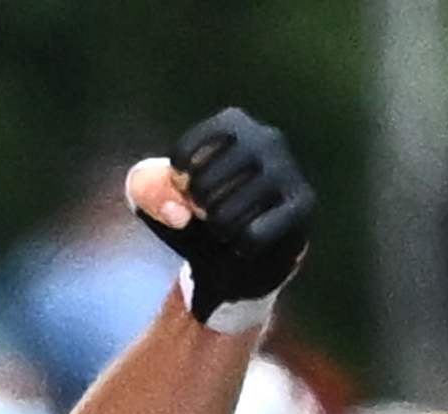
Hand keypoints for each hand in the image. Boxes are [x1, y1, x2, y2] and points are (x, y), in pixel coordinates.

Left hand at [130, 111, 314, 329]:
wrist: (239, 257)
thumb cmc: (198, 214)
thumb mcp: (158, 195)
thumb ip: (144, 187)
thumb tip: (181, 213)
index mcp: (233, 122)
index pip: (182, 157)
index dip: (174, 187)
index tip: (187, 191)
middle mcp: (267, 138)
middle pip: (203, 186)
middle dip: (197, 212)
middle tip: (211, 215)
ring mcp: (289, 170)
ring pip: (226, 215)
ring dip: (218, 232)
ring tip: (230, 227)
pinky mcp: (302, 205)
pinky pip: (253, 236)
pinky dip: (240, 248)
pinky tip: (249, 241)